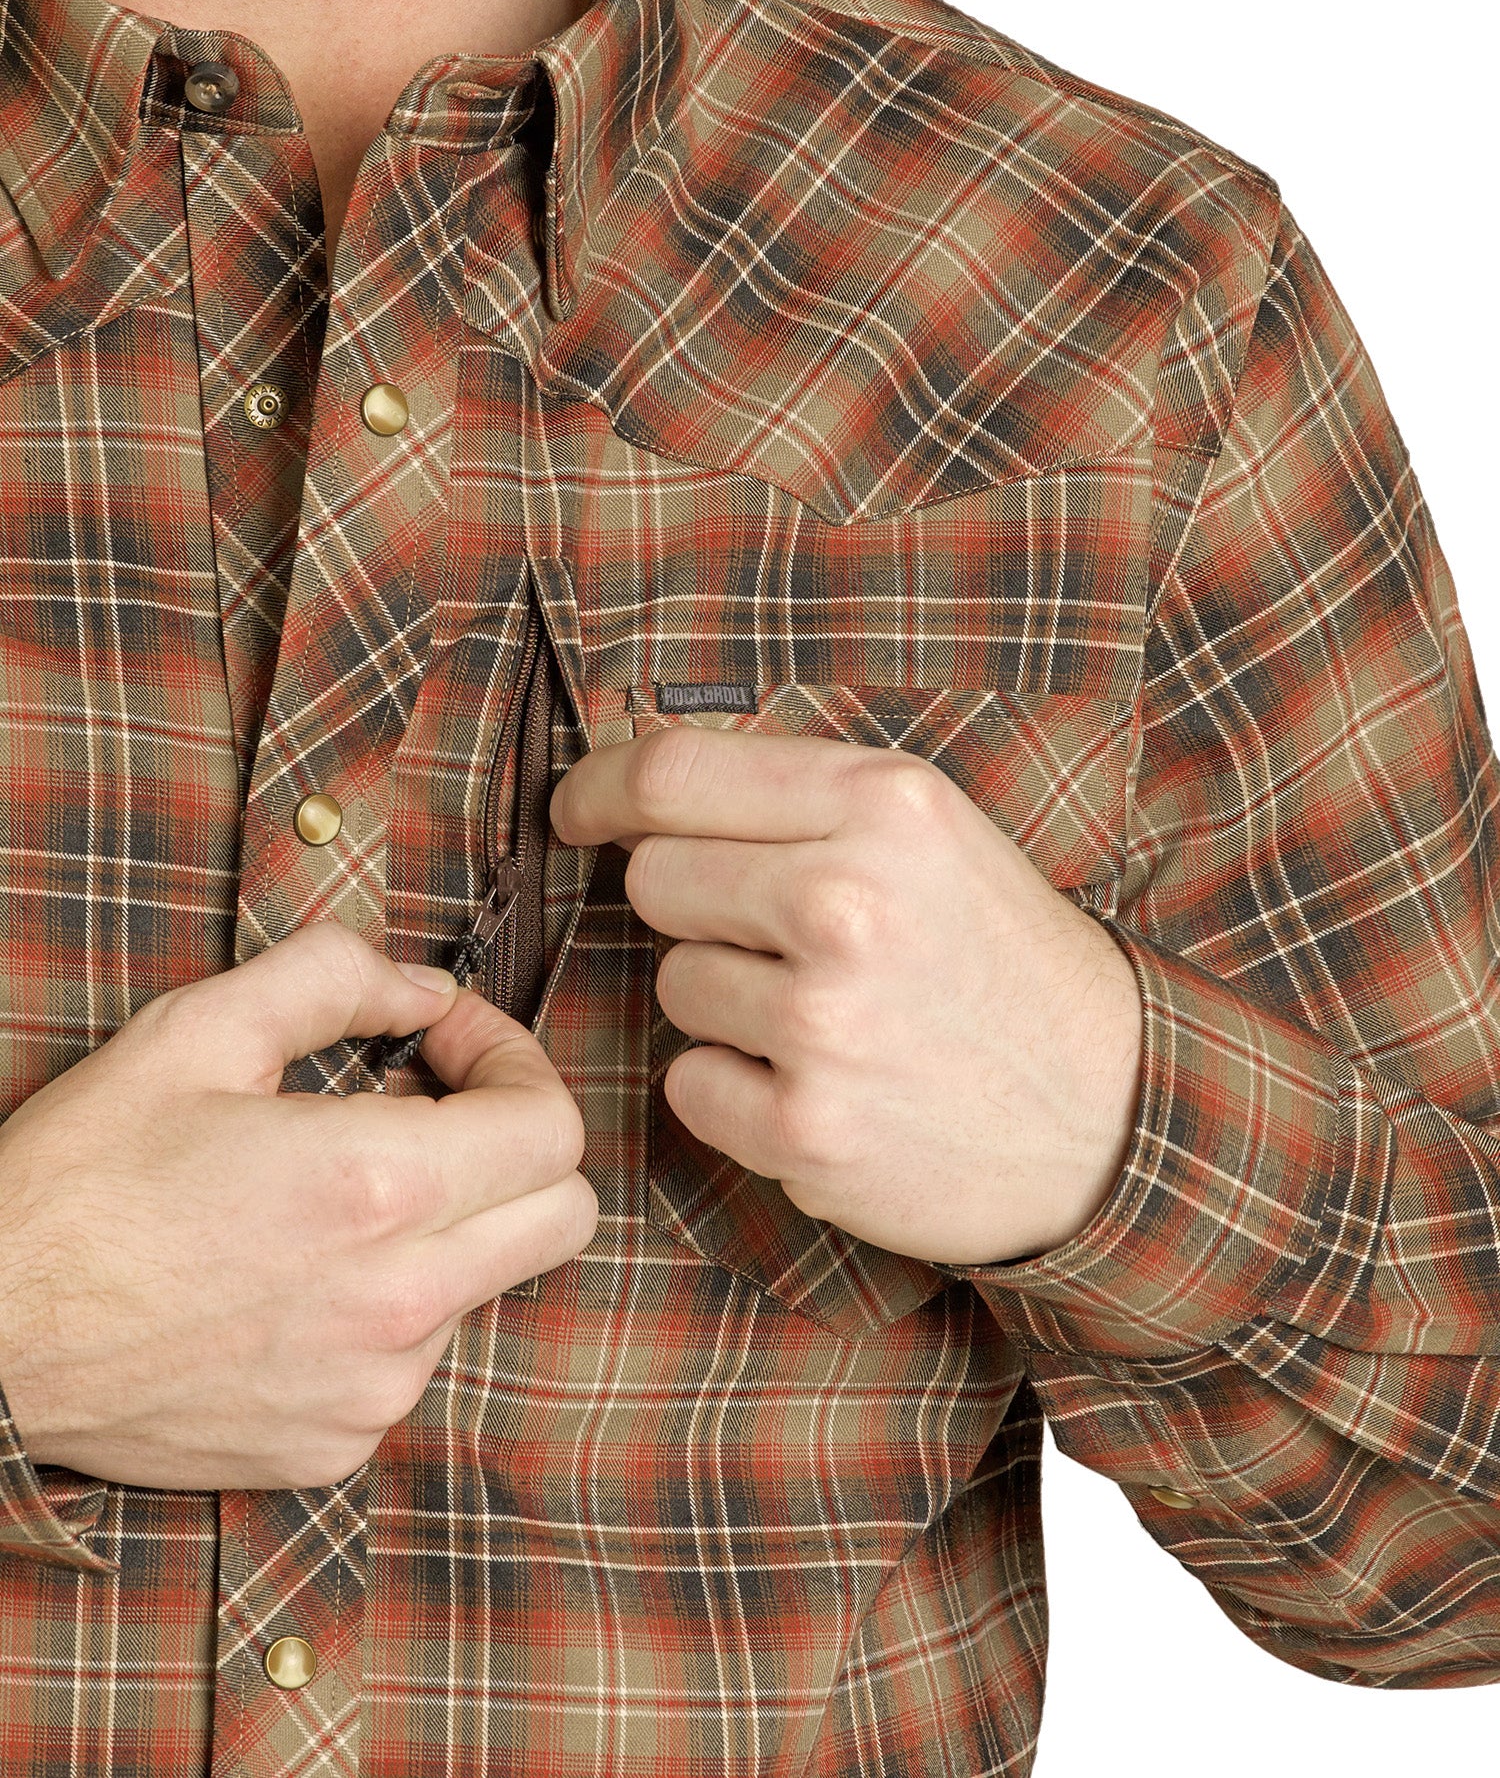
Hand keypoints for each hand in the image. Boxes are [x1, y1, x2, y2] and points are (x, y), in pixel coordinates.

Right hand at [0, 923, 595, 1488]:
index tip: (445, 1043)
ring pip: (486, 1285)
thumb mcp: (195, 1031)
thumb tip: (425, 987)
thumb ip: (334, 977)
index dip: (514, 1060)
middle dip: (519, 1144)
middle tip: (433, 1106)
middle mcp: (398, 1303)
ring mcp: (372, 1389)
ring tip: (329, 1195)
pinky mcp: (335, 1448)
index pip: (553, 1127)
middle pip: (564, 1215)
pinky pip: (413, 1361)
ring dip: (445, 1226)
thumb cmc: (79, 1184)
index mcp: (378, 1188)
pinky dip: (383, 1307)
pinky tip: (291, 1276)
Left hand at [553, 726, 1141, 1265]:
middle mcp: (847, 900)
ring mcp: (825, 1020)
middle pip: (656, 879)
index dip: (599, 788)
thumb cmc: (1003, 962)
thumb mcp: (932, 832)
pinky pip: (690, 1082)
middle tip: (783, 938)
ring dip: (728, 1003)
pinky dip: (736, 1089)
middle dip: (696, 907)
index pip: (671, 773)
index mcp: (881, 802)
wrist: (1109, 1113)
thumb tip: (641, 786)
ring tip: (832, 1017)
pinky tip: (821, 1084)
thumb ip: (802, 798)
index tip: (578, 811)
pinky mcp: (808, 1126)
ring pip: (673, 982)